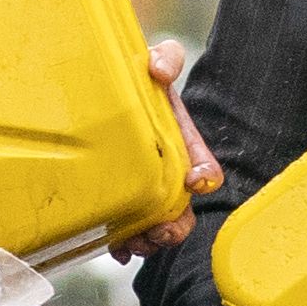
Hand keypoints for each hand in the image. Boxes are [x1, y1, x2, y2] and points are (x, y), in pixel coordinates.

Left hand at [117, 37, 223, 256]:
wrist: (100, 91)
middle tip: (158, 233)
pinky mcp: (118, 199)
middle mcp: (167, 172)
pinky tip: (112, 247)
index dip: (204, 175)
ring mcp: (144, 188)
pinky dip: (121, 244)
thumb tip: (160, 70)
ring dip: (147, 241)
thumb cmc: (134, 79)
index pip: (205, 168)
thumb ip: (166, 58)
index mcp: (182, 144)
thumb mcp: (154, 62)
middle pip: (182, 210)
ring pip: (155, 226)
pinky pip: (125, 229)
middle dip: (174, 227)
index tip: (193, 180)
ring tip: (129, 245)